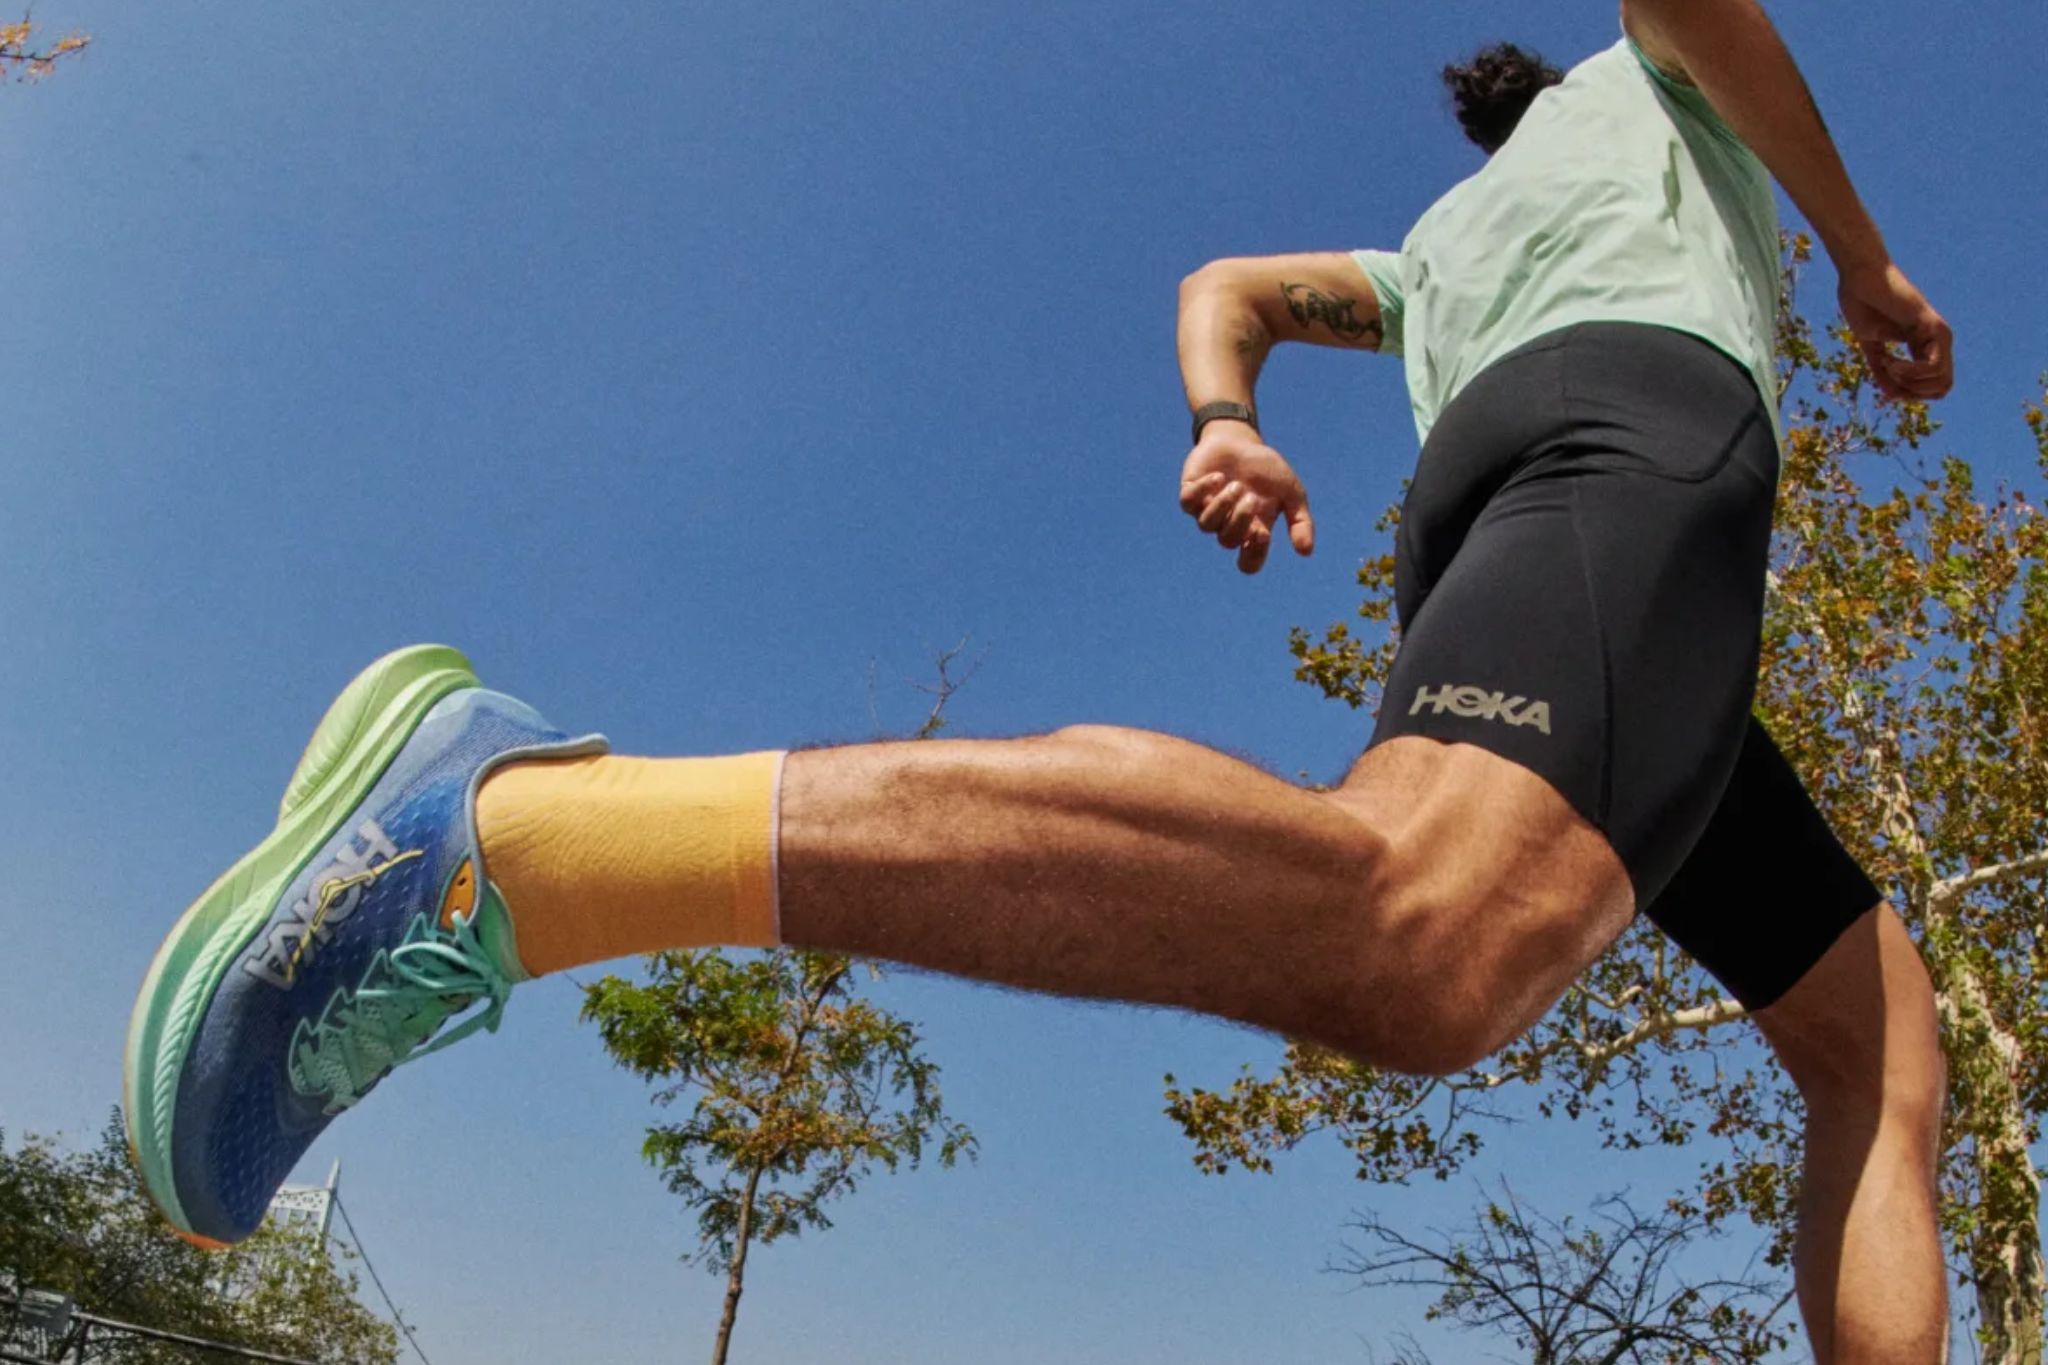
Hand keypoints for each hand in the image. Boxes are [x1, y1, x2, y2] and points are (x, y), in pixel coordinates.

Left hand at [1178, 420, 1315, 574]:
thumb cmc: (1266, 469)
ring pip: (1206, 525)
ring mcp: (1207, 510)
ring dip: (1222, 506)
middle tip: (1252, 497)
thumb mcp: (1292, 492)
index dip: (1253, 554)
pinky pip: (1188, 503)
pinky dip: (1203, 490)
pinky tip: (1218, 477)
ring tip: (1236, 485)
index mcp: (1253, 530)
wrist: (1241, 441)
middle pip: (1227, 541)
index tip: (1263, 533)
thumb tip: (1306, 553)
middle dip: (1241, 520)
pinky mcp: (1190, 493)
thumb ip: (1300, 521)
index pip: (1248, 562)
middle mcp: (1228, 524)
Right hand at [1836, 259, 1952, 401]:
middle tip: (1887, 376)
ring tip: (1887, 364)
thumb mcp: (1870, 346)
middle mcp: (1936, 340)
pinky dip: (1910, 372)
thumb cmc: (1862, 303)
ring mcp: (1938, 333)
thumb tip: (1892, 396)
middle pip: (1942, 388)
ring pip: (1942, 381)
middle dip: (1913, 393)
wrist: (1860, 276)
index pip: (1933, 385)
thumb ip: (1883, 370)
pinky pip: (1933, 366)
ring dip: (1909, 382)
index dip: (1910, 394)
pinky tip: (1889, 361)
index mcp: (1923, 344)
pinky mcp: (1933, 326)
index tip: (1884, 380)